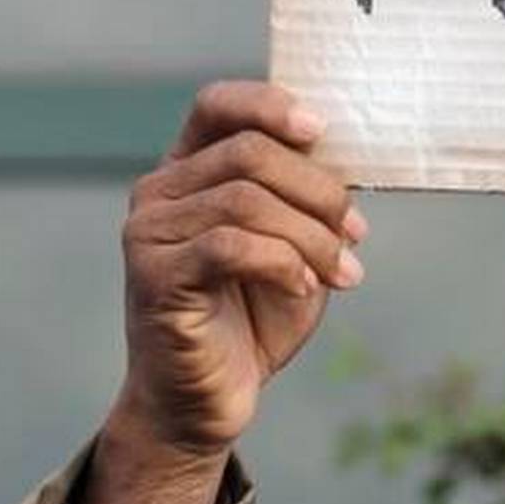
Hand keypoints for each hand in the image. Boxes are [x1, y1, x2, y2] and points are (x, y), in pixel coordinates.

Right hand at [112, 81, 364, 463]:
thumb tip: (350, 161)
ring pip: (246, 200)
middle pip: (249, 152)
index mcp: (190, 170)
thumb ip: (308, 200)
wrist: (209, 399)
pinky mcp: (155, 277)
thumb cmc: (253, 317)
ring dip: (311, 237)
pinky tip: (304, 288)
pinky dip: (283, 263)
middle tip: (355, 233)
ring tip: (341, 273)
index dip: (269, 104)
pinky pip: (230, 246)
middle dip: (318, 191)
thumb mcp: (295, 246)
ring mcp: (149, 232)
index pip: (217, 104)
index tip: (321, 128)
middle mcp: (159, 191)